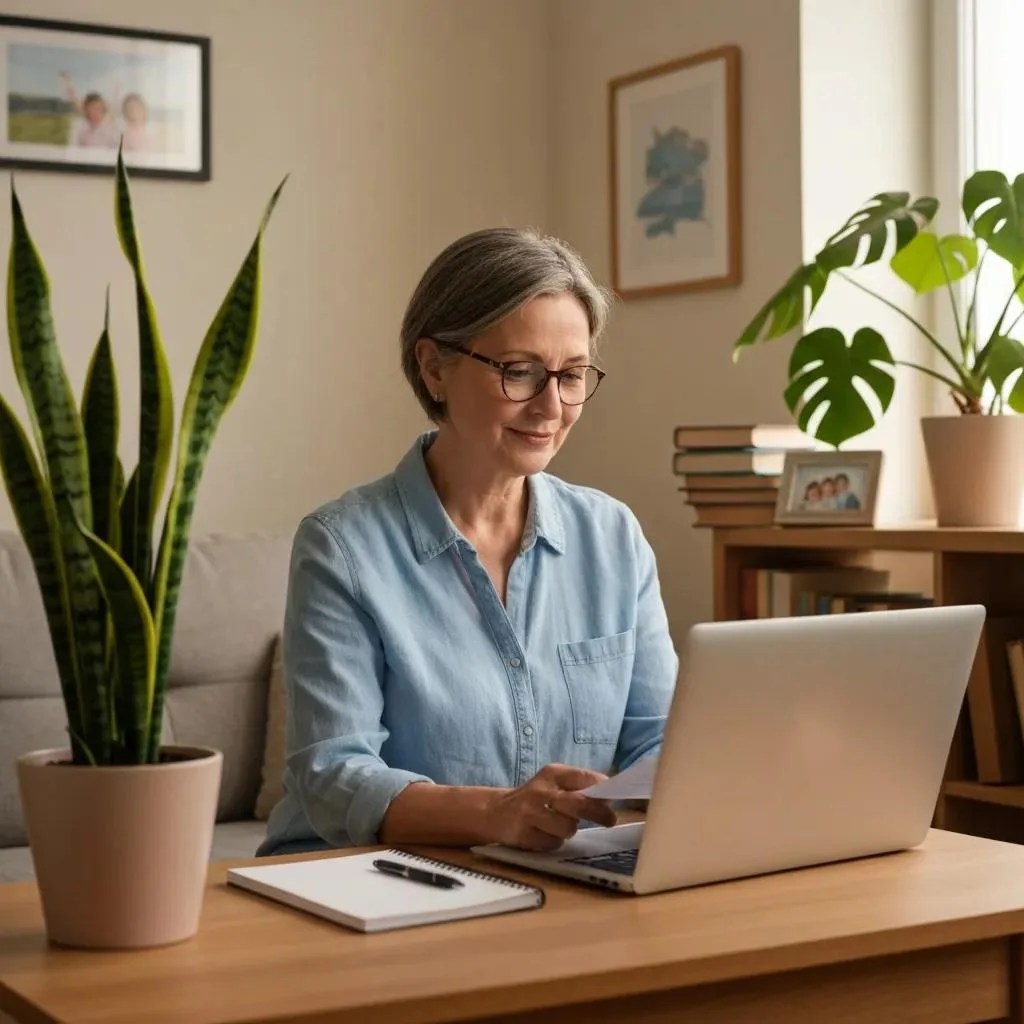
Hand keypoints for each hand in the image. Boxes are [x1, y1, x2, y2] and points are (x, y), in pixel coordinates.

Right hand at [486, 763, 617, 850]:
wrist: (495, 812)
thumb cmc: (535, 798)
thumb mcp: (553, 784)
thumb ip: (578, 787)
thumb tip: (609, 798)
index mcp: (551, 773)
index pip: (584, 778)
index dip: (602, 790)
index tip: (613, 798)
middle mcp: (540, 790)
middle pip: (579, 804)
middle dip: (599, 813)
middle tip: (610, 820)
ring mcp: (530, 813)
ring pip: (568, 828)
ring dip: (570, 830)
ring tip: (560, 825)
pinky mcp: (523, 834)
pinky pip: (553, 843)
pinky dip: (554, 842)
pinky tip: (544, 834)